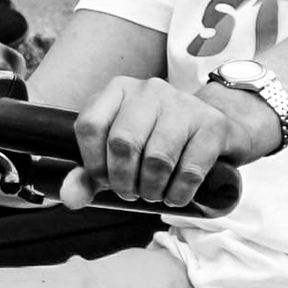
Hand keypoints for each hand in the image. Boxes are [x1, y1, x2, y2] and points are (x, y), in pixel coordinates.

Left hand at [65, 73, 277, 211]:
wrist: (217, 129)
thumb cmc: (160, 142)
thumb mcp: (121, 154)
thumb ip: (90, 175)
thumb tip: (69, 198)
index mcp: (119, 90)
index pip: (90, 126)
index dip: (93, 163)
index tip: (104, 180)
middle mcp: (149, 89)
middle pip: (122, 143)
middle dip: (123, 181)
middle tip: (132, 192)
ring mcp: (183, 104)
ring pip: (157, 159)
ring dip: (152, 189)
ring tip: (154, 193)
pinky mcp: (212, 125)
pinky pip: (189, 170)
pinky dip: (178, 193)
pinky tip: (176, 195)